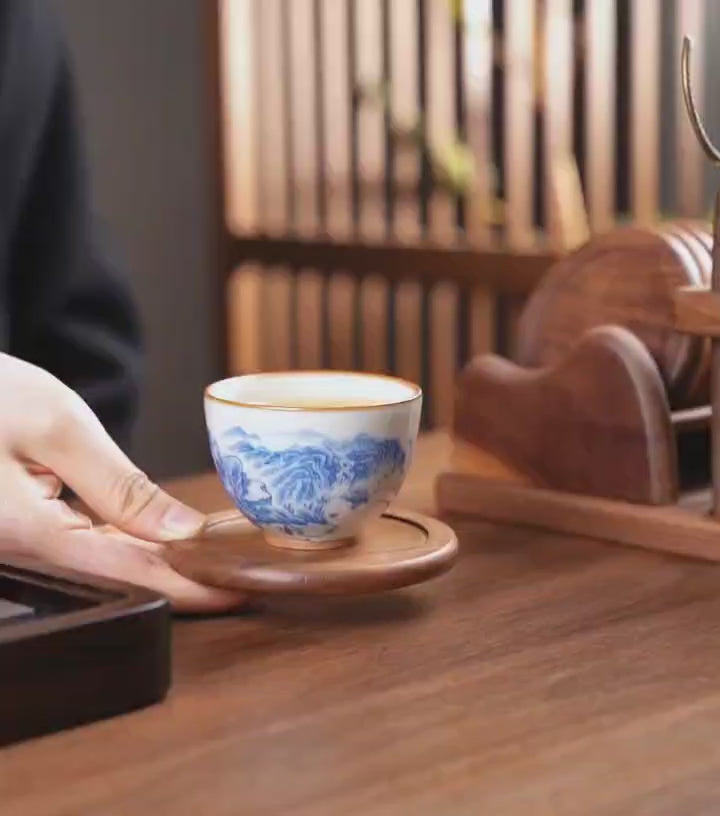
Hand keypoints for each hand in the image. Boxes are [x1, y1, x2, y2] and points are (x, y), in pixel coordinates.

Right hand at [0, 353, 242, 611]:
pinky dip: (123, 540)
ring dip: (155, 560)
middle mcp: (20, 549)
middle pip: (116, 573)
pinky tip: (156, 539)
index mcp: (28, 531)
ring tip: (210, 559)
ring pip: (100, 561)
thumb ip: (121, 486)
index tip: (233, 592)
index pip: (127, 572)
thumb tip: (180, 531)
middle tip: (235, 574)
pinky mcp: (20, 528)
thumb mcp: (59, 429)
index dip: (186, 585)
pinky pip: (80, 543)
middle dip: (178, 576)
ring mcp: (18, 542)